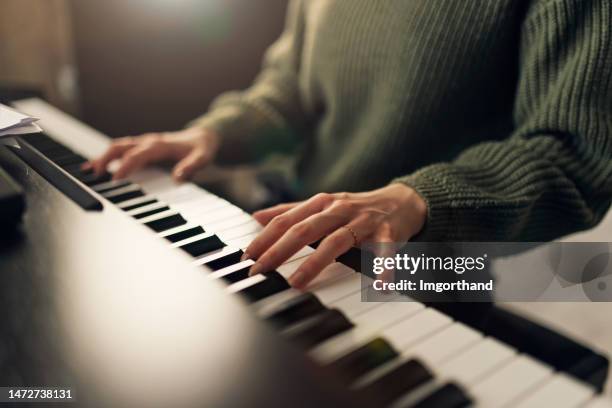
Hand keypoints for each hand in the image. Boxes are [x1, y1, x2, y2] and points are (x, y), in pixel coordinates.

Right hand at [83, 127, 219, 180]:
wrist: (204, 136)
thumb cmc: (202, 148)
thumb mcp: (203, 158)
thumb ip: (191, 167)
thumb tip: (178, 178)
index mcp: (160, 145)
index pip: (138, 154)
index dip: (126, 166)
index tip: (115, 179)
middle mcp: (149, 142)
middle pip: (122, 146)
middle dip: (106, 158)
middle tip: (94, 173)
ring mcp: (144, 143)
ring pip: (118, 146)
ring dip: (103, 157)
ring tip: (88, 170)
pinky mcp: (143, 147)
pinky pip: (122, 150)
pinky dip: (108, 156)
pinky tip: (97, 166)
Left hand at [244, 184, 426, 288]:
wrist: (402, 201)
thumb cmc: (356, 208)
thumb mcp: (323, 206)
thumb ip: (291, 212)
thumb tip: (257, 216)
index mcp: (321, 204)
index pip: (287, 220)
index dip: (265, 238)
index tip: (247, 257)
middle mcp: (339, 210)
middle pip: (305, 229)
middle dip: (279, 251)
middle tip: (260, 270)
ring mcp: (364, 221)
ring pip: (337, 241)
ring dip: (316, 262)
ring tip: (297, 283)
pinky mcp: (389, 232)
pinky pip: (385, 250)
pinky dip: (383, 267)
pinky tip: (379, 285)